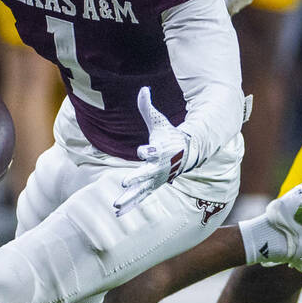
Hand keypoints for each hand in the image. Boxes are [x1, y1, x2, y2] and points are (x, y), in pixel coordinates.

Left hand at [113, 87, 192, 216]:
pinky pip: (139, 198)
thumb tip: (144, 88)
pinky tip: (118, 213)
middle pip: (146, 173)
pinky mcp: (151, 186)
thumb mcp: (159, 122)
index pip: (152, 151)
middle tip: (125, 182)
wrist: (185, 154)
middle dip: (136, 178)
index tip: (143, 151)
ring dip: (129, 197)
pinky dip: (130, 206)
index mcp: (159, 151)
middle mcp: (157, 167)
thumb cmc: (169, 136)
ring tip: (116, 204)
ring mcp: (155, 179)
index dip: (147, 150)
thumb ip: (148, 108)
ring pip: (140, 190)